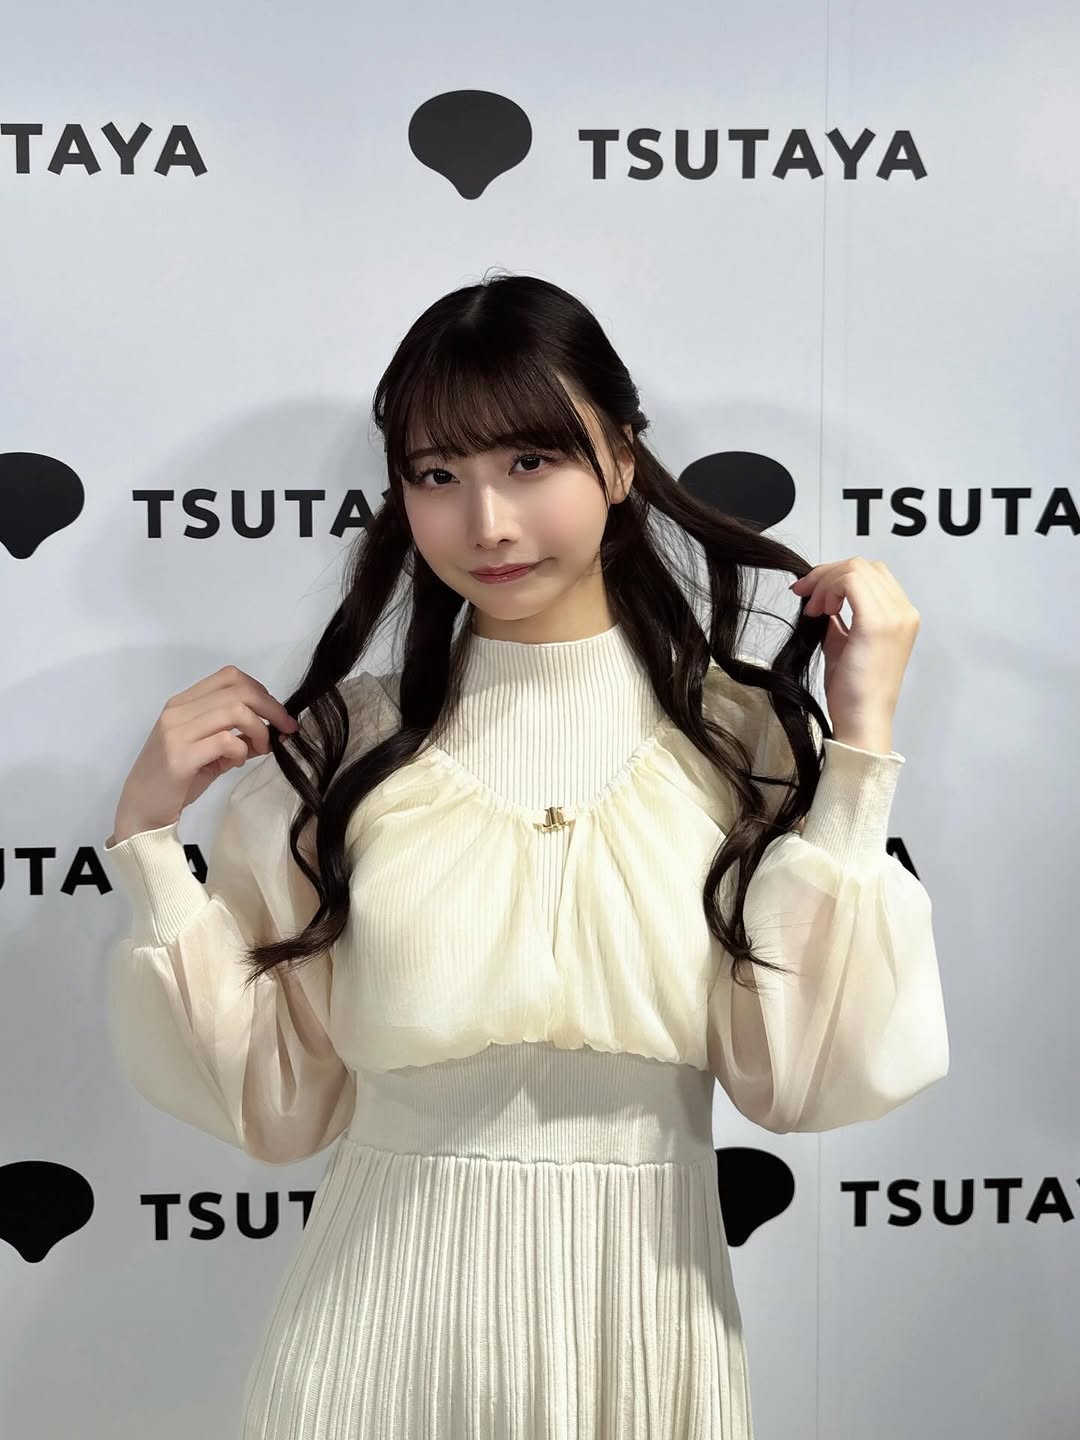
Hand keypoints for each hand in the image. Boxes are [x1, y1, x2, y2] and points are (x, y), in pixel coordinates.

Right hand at [110, 665, 299, 842]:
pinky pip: (225, 741)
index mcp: (183, 703)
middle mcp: (177, 711)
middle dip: (271, 708)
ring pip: (234, 711)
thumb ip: (236, 738)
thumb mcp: (209, 753)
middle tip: (284, 730)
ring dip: (259, 730)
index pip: (229, 677)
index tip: (277, 714)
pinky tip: (238, 762)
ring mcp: (175, 732)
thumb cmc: (176, 781)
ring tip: (260, 749)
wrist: (141, 811)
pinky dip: (242, 750)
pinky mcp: (179, 756)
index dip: (261, 691)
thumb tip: (272, 732)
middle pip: (238, 690)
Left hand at [789, 557, 919, 750]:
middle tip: (804, 596)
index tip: (811, 595)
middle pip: (864, 566)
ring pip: (855, 569)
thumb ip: (839, 619)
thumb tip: (821, 600)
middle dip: (827, 574)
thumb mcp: (844, 644)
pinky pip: (850, 581)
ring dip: (826, 582)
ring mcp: (894, 615)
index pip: (871, 575)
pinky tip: (820, 611)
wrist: (862, 720)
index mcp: (901, 616)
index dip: (836, 576)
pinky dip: (828, 588)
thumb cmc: (853, 691)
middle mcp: (904, 612)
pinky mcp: (877, 623)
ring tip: (813, 609)